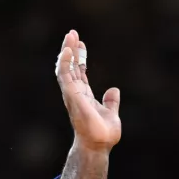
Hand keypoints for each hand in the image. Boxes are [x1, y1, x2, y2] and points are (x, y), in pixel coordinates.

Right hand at [55, 30, 120, 152]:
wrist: (99, 145)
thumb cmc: (103, 134)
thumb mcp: (111, 113)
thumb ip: (111, 102)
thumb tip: (114, 90)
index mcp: (84, 95)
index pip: (79, 72)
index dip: (79, 57)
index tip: (81, 44)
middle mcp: (76, 93)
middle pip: (71, 67)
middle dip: (71, 50)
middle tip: (72, 33)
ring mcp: (72, 94)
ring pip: (65, 68)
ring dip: (66, 52)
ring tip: (70, 36)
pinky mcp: (71, 96)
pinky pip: (65, 76)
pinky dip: (64, 63)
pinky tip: (67, 51)